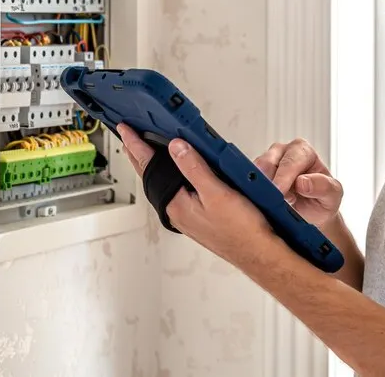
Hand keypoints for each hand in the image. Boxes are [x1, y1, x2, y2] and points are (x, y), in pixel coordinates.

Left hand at [116, 123, 274, 265]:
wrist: (258, 253)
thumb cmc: (242, 230)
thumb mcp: (217, 192)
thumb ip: (194, 168)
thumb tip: (176, 147)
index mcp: (176, 204)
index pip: (149, 168)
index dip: (136, 146)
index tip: (126, 131)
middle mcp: (177, 212)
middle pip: (152, 177)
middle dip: (139, 156)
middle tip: (130, 137)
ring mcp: (186, 216)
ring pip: (163, 185)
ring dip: (154, 167)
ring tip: (146, 152)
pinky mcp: (198, 218)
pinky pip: (176, 192)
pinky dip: (170, 177)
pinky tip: (177, 174)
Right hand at [255, 138, 342, 226]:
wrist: (312, 214)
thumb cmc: (322, 200)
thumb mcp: (333, 195)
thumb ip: (323, 186)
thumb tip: (303, 182)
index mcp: (303, 151)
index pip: (291, 160)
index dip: (284, 177)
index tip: (279, 192)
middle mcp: (283, 152)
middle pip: (268, 161)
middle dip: (268, 181)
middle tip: (269, 200)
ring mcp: (267, 163)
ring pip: (255, 170)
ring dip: (258, 188)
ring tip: (267, 204)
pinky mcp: (255, 176)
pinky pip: (247, 180)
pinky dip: (251, 192)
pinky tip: (257, 203)